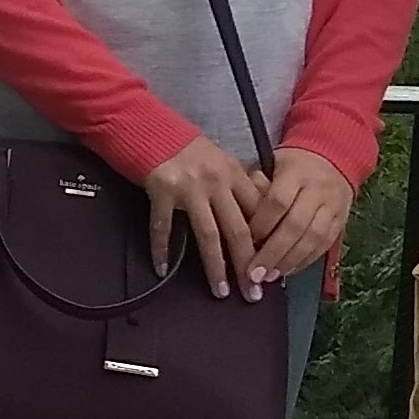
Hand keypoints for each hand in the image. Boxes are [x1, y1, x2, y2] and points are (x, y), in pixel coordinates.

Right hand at [140, 136, 272, 297]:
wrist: (149, 125)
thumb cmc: (184, 147)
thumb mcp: (218, 161)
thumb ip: (235, 187)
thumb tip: (252, 221)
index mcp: (234, 174)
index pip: (259, 215)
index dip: (266, 245)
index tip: (270, 269)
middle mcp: (216, 182)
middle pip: (239, 231)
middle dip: (248, 265)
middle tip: (253, 293)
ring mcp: (189, 187)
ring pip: (209, 235)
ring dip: (216, 267)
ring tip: (220, 291)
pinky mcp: (162, 191)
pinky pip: (163, 227)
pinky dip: (162, 249)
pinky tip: (162, 268)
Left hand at [244, 150, 355, 290]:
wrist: (332, 158)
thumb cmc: (290, 166)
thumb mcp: (269, 165)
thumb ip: (255, 187)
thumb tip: (240, 216)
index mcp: (296, 173)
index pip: (277, 202)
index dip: (260, 226)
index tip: (244, 244)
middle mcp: (318, 189)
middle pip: (296, 225)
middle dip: (273, 252)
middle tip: (254, 273)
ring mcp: (333, 206)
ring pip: (313, 238)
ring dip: (290, 261)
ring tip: (269, 276)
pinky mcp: (342, 221)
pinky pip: (324, 245)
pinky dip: (305, 261)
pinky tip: (288, 271)